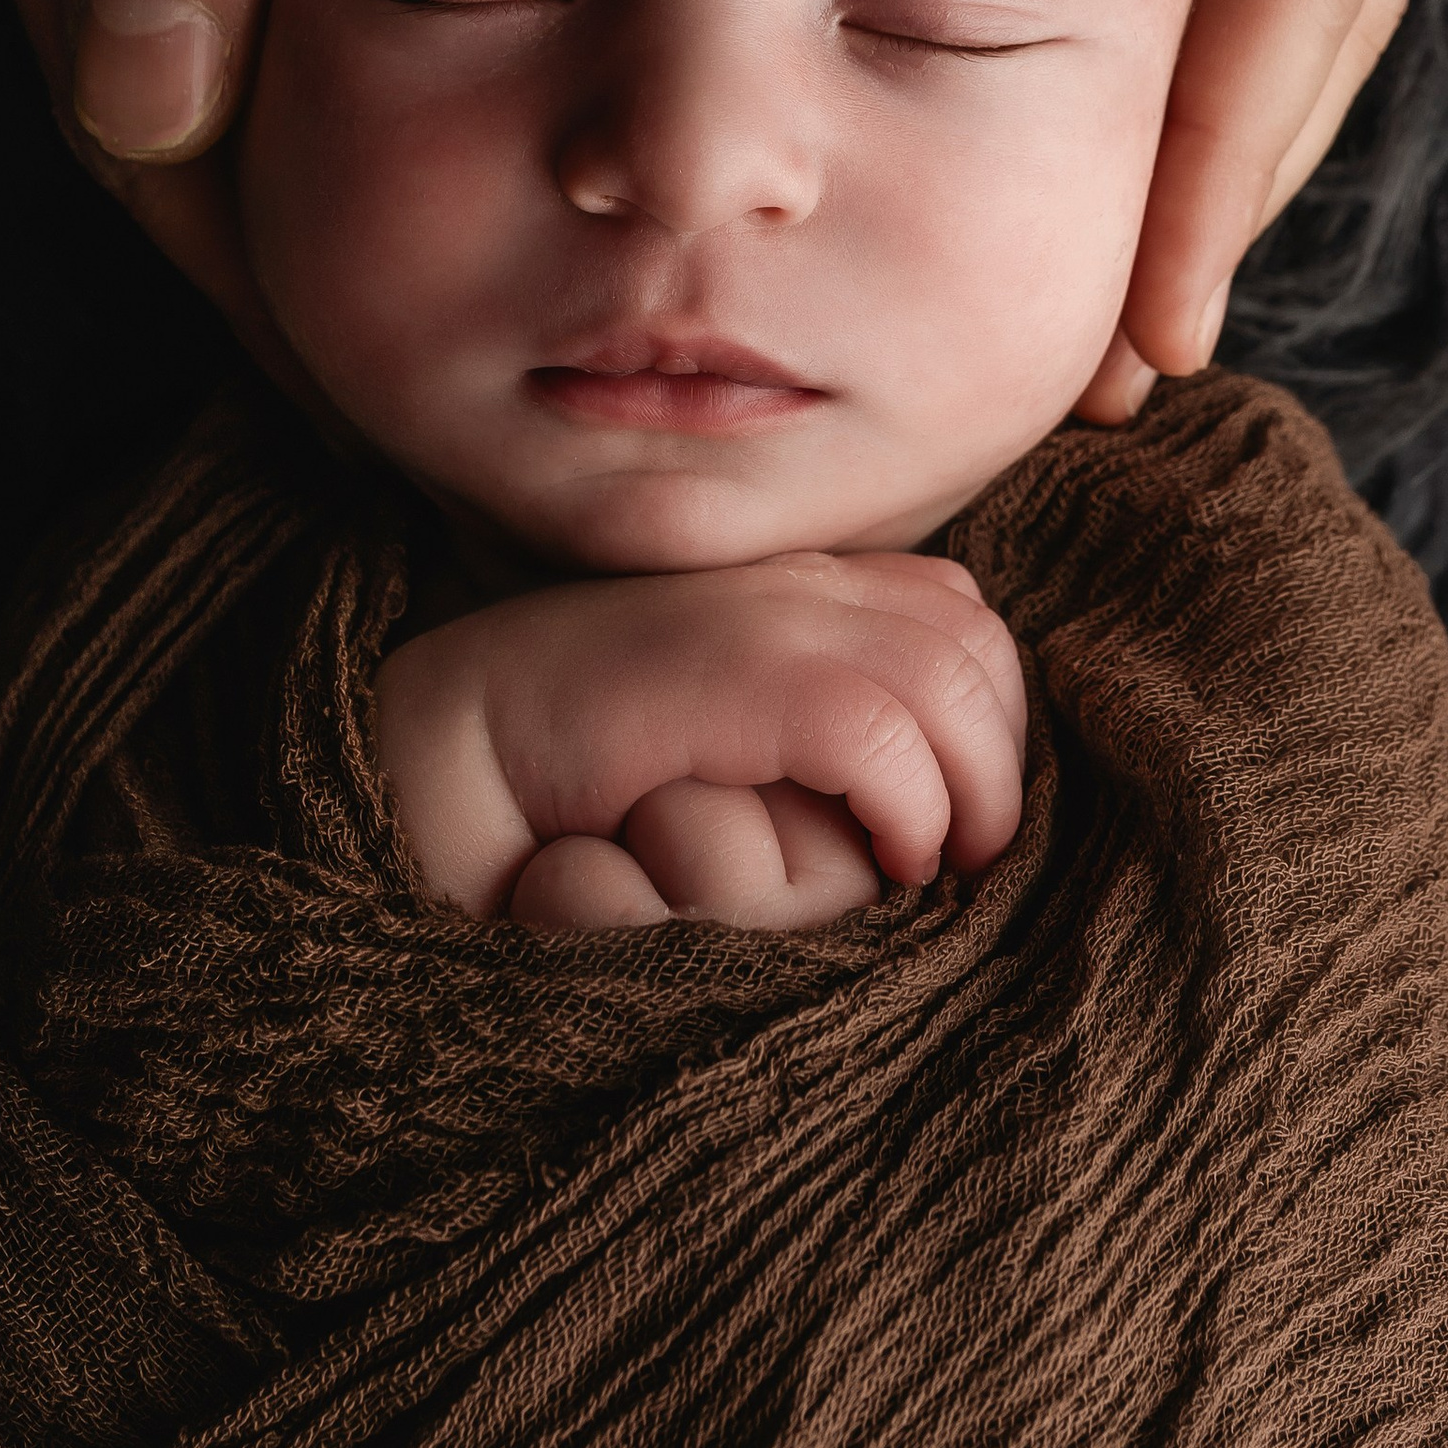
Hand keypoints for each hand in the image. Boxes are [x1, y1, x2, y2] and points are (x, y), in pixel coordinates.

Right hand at [371, 549, 1025, 924]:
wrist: (451, 744)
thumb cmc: (591, 767)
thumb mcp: (729, 731)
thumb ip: (815, 714)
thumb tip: (932, 778)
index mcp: (796, 581)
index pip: (959, 619)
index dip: (990, 719)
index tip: (962, 816)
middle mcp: (792, 582)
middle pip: (974, 646)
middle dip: (996, 757)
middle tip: (967, 856)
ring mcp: (762, 617)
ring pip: (948, 681)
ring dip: (968, 789)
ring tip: (930, 866)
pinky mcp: (728, 673)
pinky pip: (878, 733)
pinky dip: (910, 803)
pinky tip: (888, 858)